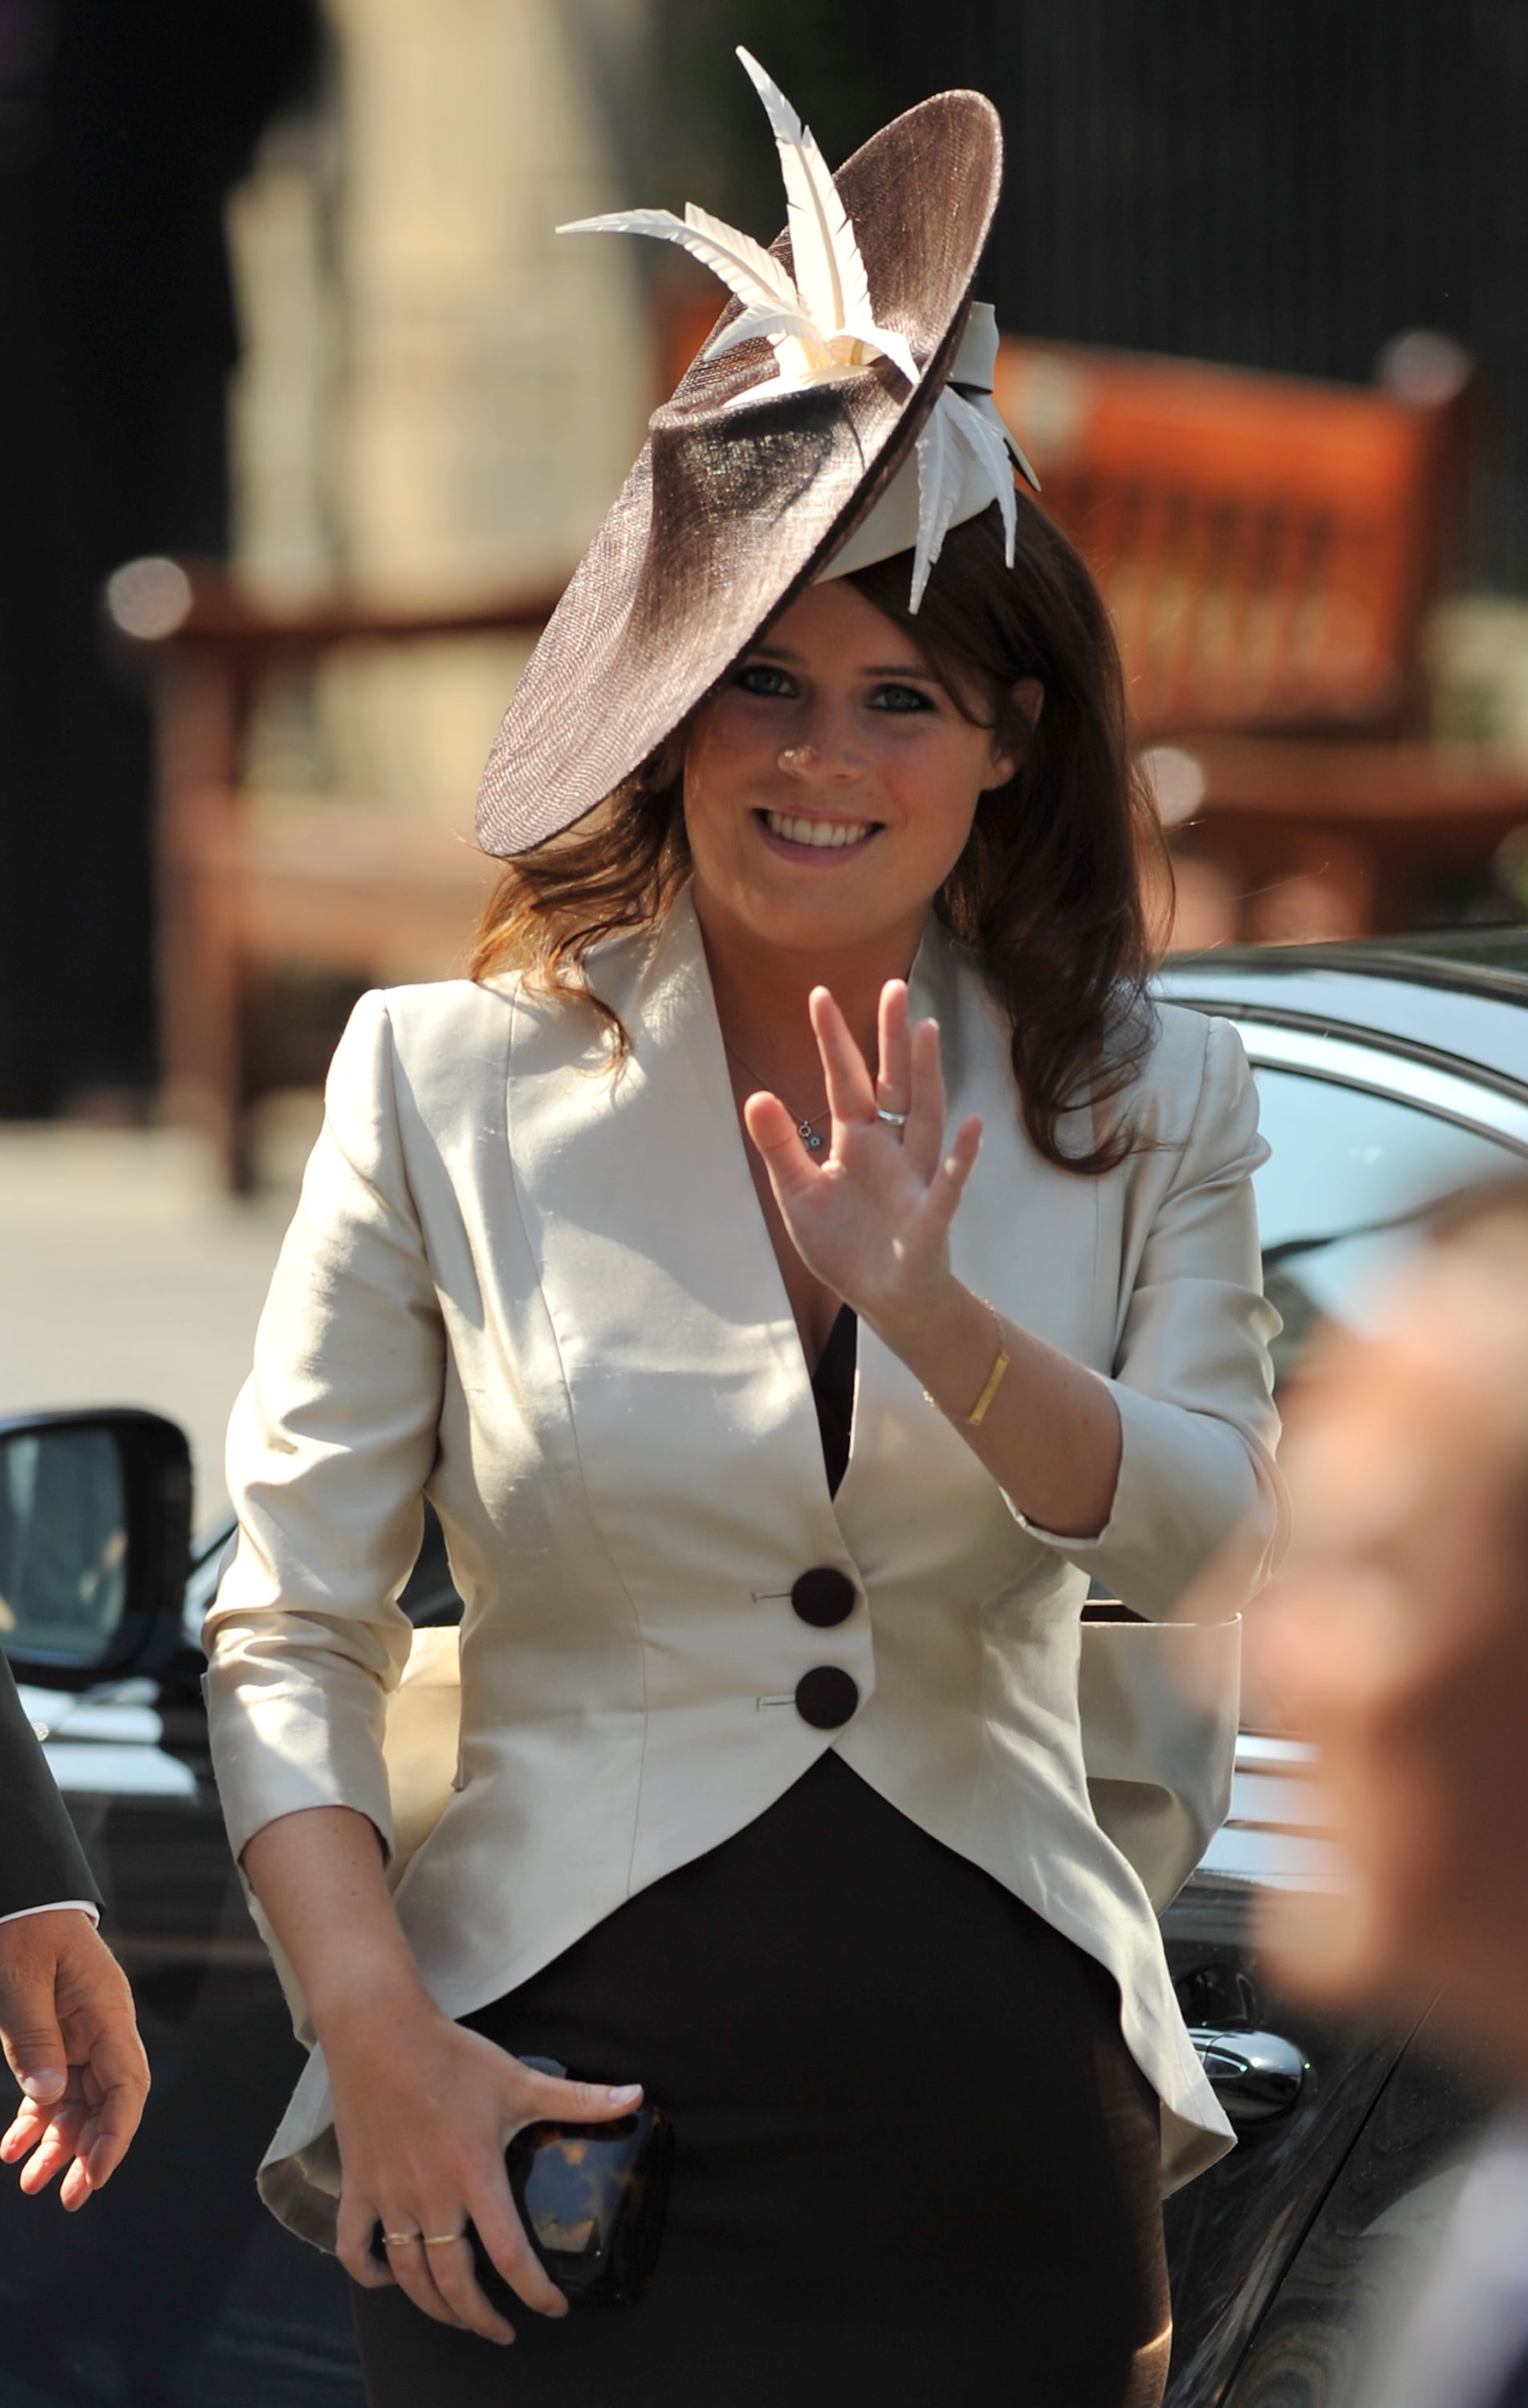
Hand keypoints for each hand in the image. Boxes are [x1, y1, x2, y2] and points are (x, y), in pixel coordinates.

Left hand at [0, 1909, 148, 2207]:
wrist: (19, 1901)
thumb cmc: (23, 1928)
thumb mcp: (21, 1977)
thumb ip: (34, 2036)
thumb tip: (50, 2097)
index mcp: (107, 2011)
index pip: (127, 2084)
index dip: (116, 2133)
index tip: (96, 2174)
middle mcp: (100, 2030)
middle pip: (107, 2103)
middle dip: (90, 2153)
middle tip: (70, 2198)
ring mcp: (78, 2037)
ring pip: (78, 2104)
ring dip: (58, 2146)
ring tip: (30, 2184)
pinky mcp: (54, 2041)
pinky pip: (51, 2091)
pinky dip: (34, 2123)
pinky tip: (11, 2149)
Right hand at [334, 1989, 642, 2344]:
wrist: (380, 2030)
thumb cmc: (452, 2055)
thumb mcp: (519, 2078)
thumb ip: (578, 2098)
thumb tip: (637, 2096)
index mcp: (474, 2175)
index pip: (510, 2256)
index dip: (535, 2293)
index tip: (553, 2309)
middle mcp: (430, 2197)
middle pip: (454, 2283)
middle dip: (480, 2319)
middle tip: (501, 2333)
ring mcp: (389, 2196)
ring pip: (408, 2276)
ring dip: (433, 2307)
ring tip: (458, 2316)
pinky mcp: (357, 2187)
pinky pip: (355, 2247)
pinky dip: (370, 2273)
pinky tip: (391, 2277)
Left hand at [742, 979, 981, 1339]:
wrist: (886, 1301)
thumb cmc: (847, 1244)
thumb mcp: (799, 1194)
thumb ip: (780, 1147)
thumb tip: (756, 1096)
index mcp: (855, 1142)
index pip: (843, 1082)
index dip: (833, 1042)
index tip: (819, 995)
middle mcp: (890, 1150)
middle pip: (893, 1085)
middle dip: (891, 1039)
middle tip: (894, 986)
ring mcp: (915, 1180)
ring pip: (925, 1119)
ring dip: (927, 1076)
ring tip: (926, 1031)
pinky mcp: (931, 1218)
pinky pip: (948, 1184)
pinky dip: (961, 1157)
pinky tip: (972, 1123)